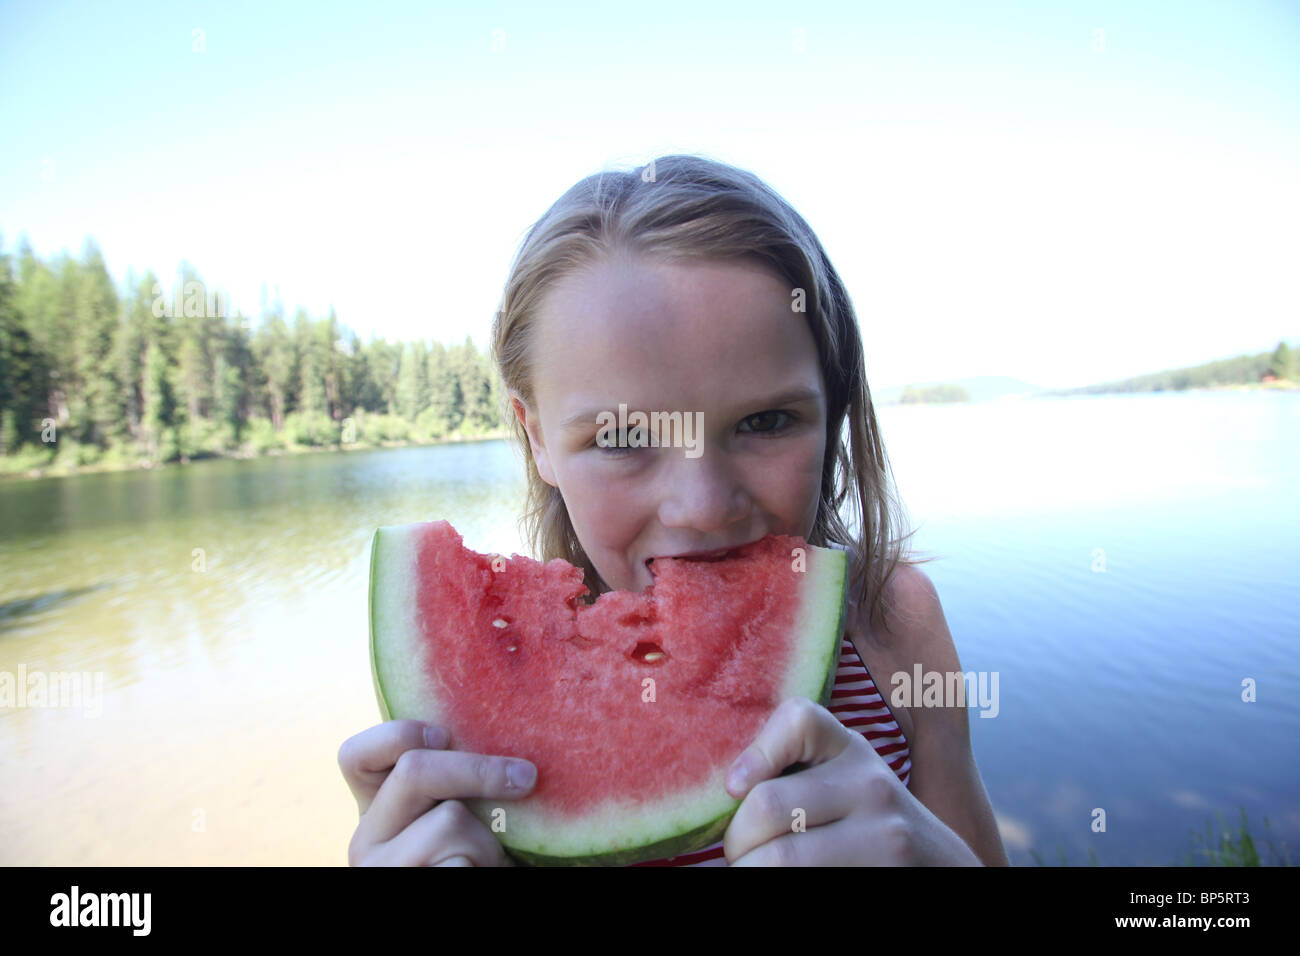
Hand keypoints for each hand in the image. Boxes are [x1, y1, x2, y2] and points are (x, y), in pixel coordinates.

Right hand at [338, 719, 536, 865]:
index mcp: (376, 809)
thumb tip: (495, 737)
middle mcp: (368, 838)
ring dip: (488, 838)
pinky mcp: (406, 882)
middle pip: (414, 770)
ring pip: (449, 820)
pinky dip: (486, 864)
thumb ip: (455, 779)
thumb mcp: (464, 811)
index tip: (446, 735)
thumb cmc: (482, 853)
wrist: (485, 893)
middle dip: (480, 770)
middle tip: (526, 777)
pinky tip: (480, 870)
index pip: (356, 756)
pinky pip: (462, 861)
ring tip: (489, 859)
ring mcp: (381, 868)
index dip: (398, 734)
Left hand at [722, 697, 981, 865]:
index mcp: (848, 748)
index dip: (756, 752)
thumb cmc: (867, 822)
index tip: (735, 788)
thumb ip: (795, 775)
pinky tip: (775, 881)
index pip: (798, 719)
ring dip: (749, 870)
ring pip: (780, 856)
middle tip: (739, 854)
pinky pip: (804, 881)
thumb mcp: (842, 780)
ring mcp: (882, 833)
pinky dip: (772, 885)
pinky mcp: (883, 873)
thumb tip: (723, 796)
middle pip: (767, 804)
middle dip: (736, 841)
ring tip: (754, 869)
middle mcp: (870, 784)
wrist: (940, 865)